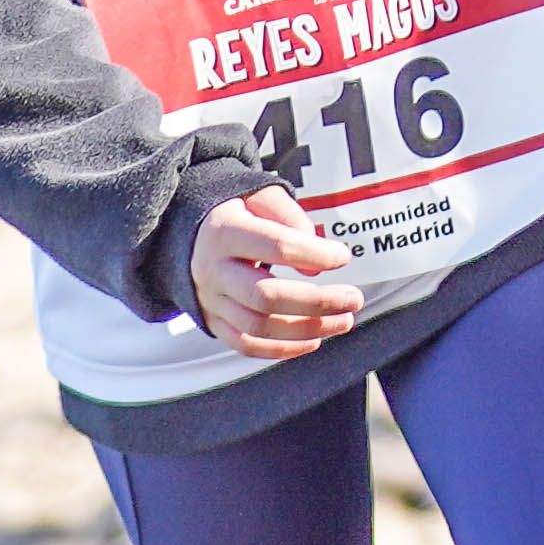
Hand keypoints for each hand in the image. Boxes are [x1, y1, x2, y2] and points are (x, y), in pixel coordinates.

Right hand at [187, 188, 362, 360]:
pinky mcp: (213, 322)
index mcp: (225, 231)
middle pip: (265, 296)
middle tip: (353, 299)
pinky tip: (313, 340)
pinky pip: (246, 345)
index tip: (343, 256)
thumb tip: (317, 263)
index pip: (276, 246)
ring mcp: (211, 300)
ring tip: (343, 320)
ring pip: (258, 327)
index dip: (315, 254)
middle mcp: (213, 270)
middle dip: (317, 302)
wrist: (190, 231)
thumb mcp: (260, 195)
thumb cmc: (236, 211)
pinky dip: (282, 349)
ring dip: (307, 329)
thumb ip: (290, 217)